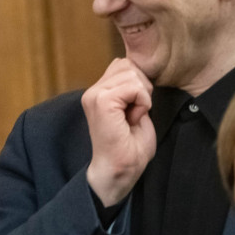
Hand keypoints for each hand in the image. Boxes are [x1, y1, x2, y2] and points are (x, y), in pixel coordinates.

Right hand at [82, 57, 156, 206]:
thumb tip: (135, 69)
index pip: (124, 65)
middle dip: (142, 88)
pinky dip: (142, 102)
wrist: (120, 170)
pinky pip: (134, 87)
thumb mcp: (134, 108)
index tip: (134, 110)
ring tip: (133, 118)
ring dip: (143, 96)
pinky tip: (133, 119)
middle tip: (135, 114)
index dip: (139, 85)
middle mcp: (92, 91)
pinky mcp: (102, 102)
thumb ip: (131, 88)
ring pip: (132, 74)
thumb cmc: (129, 146)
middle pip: (129, 66)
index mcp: (98, 92)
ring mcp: (94, 96)